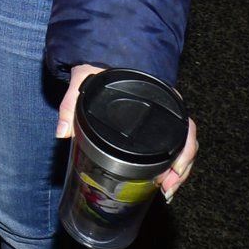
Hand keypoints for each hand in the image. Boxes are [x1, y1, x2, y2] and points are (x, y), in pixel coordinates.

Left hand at [56, 64, 199, 201]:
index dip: (184, 150)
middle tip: (168, 188)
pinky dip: (170, 166)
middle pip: (185, 141)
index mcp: (157, 95)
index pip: (183, 124)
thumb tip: (63, 133)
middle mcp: (164, 108)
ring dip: (177, 171)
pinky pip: (170, 147)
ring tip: (166, 191)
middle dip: (181, 169)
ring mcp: (160, 119)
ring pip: (181, 147)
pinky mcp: (153, 127)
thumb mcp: (83, 81)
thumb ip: (71, 104)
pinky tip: (163, 181)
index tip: (174, 170)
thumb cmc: (97, 67)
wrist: (99, 58)